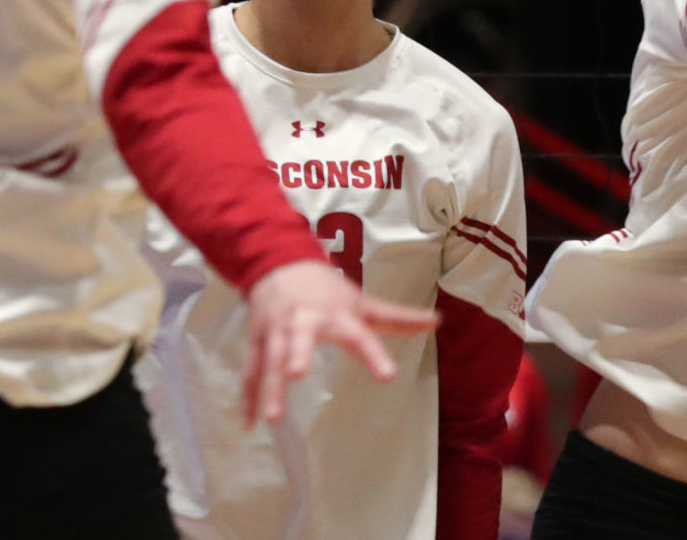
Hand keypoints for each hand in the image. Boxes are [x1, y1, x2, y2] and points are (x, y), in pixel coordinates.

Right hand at [242, 261, 437, 427]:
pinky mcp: (257, 341)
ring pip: (270, 359)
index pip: (359, 335)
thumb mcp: (362, 302)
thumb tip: (439, 321)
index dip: (373, 354)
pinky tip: (249, 425)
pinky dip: (247, 398)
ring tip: (273, 418)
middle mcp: (303, 321)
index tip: (388, 376)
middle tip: (297, 374)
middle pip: (298, 338)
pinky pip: (251, 372)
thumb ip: (397, 317)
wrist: (278, 262)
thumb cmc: (327, 289)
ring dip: (269, 387)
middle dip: (295, 354)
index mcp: (336, 314)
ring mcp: (277, 331)